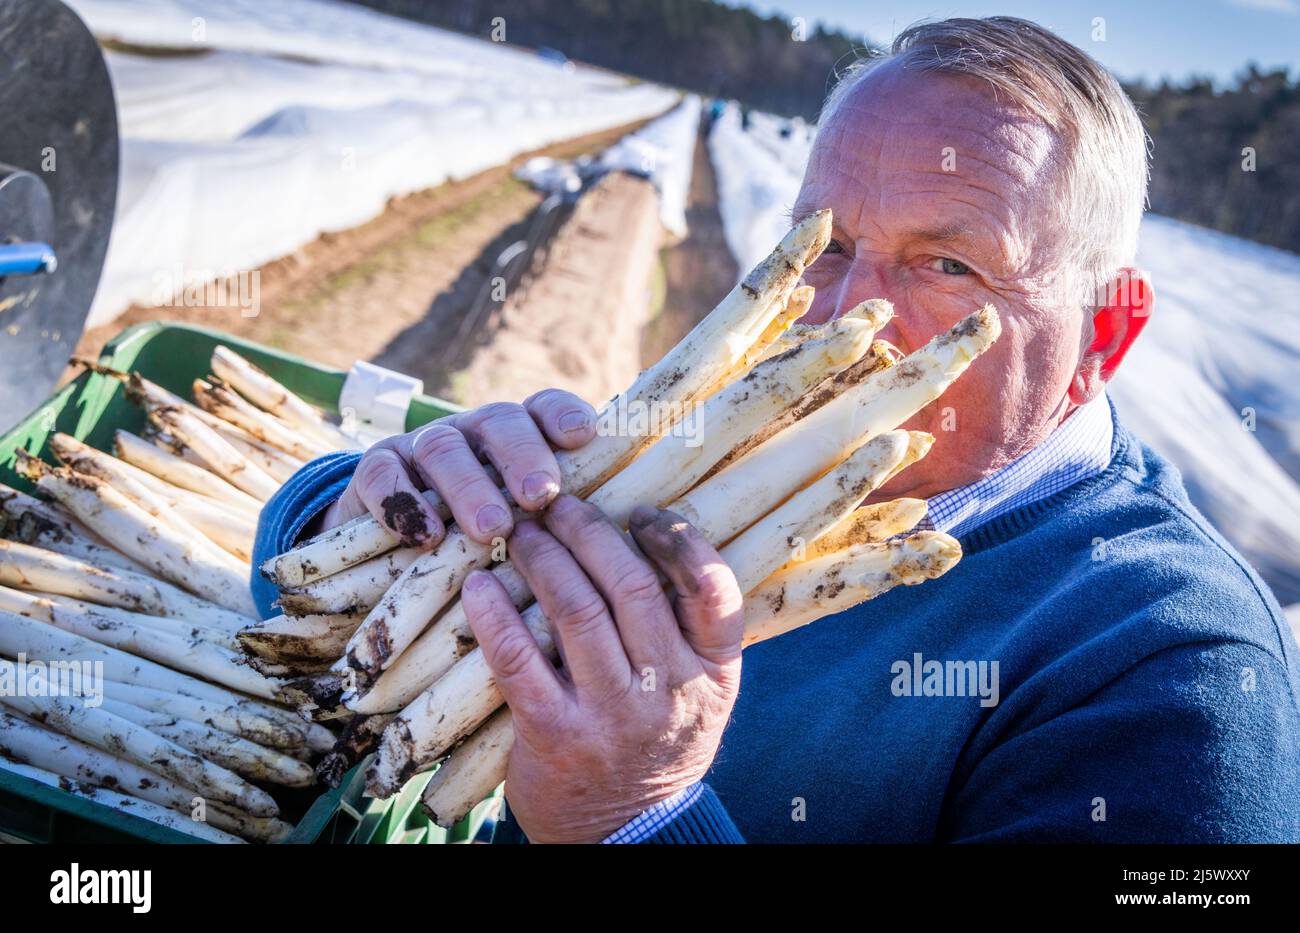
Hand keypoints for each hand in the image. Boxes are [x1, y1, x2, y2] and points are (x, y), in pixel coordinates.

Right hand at [319, 390, 596, 544]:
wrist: (391, 557)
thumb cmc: (482, 547)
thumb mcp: (526, 535)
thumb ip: (564, 528)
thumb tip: (621, 544)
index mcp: (519, 439)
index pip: (544, 409)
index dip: (563, 415)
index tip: (582, 435)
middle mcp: (473, 433)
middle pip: (500, 423)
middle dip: (523, 457)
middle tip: (541, 497)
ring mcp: (421, 447)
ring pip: (444, 447)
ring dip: (469, 487)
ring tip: (491, 530)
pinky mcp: (375, 469)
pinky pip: (382, 474)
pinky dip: (400, 502)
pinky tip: (423, 535)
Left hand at [462, 495, 744, 843]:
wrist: (628, 835)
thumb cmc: (659, 746)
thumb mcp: (702, 694)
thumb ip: (688, 630)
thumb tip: (649, 542)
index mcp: (712, 673)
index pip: (713, 590)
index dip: (678, 540)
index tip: (641, 512)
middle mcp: (669, 690)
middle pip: (631, 586)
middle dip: (588, 532)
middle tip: (556, 505)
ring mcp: (611, 713)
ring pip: (575, 610)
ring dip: (541, 558)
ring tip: (518, 532)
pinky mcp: (555, 734)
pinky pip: (519, 659)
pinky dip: (495, 614)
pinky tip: (478, 586)